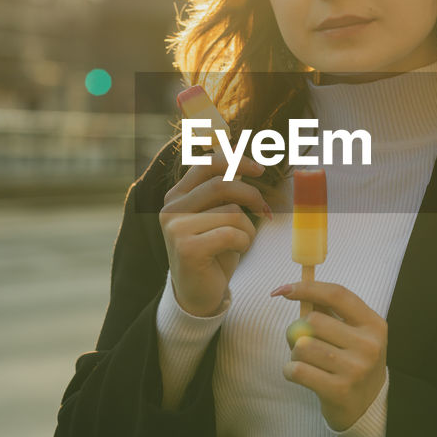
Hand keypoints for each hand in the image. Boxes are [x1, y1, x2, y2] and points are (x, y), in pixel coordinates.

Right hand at [159, 151, 272, 316]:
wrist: (199, 293)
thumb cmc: (213, 251)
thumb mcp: (219, 213)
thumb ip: (225, 181)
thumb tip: (237, 143)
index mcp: (176, 196)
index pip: (207, 165)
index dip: (236, 161)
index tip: (260, 170)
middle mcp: (170, 208)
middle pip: (222, 185)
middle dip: (252, 195)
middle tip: (265, 212)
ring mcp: (176, 228)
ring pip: (231, 212)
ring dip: (248, 228)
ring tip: (242, 242)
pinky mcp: (187, 248)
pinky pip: (231, 233)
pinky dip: (243, 241)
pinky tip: (237, 251)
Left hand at [270, 280, 387, 431]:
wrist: (367, 407)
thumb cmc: (353, 362)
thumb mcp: (353, 334)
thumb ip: (329, 312)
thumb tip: (295, 289)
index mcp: (374, 325)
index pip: (338, 295)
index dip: (308, 288)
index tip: (283, 289)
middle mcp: (369, 345)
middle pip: (314, 320)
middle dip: (298, 328)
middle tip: (300, 340)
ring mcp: (356, 369)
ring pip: (303, 345)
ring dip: (294, 352)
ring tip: (304, 360)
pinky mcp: (339, 390)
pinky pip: (298, 370)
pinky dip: (290, 370)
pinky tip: (298, 374)